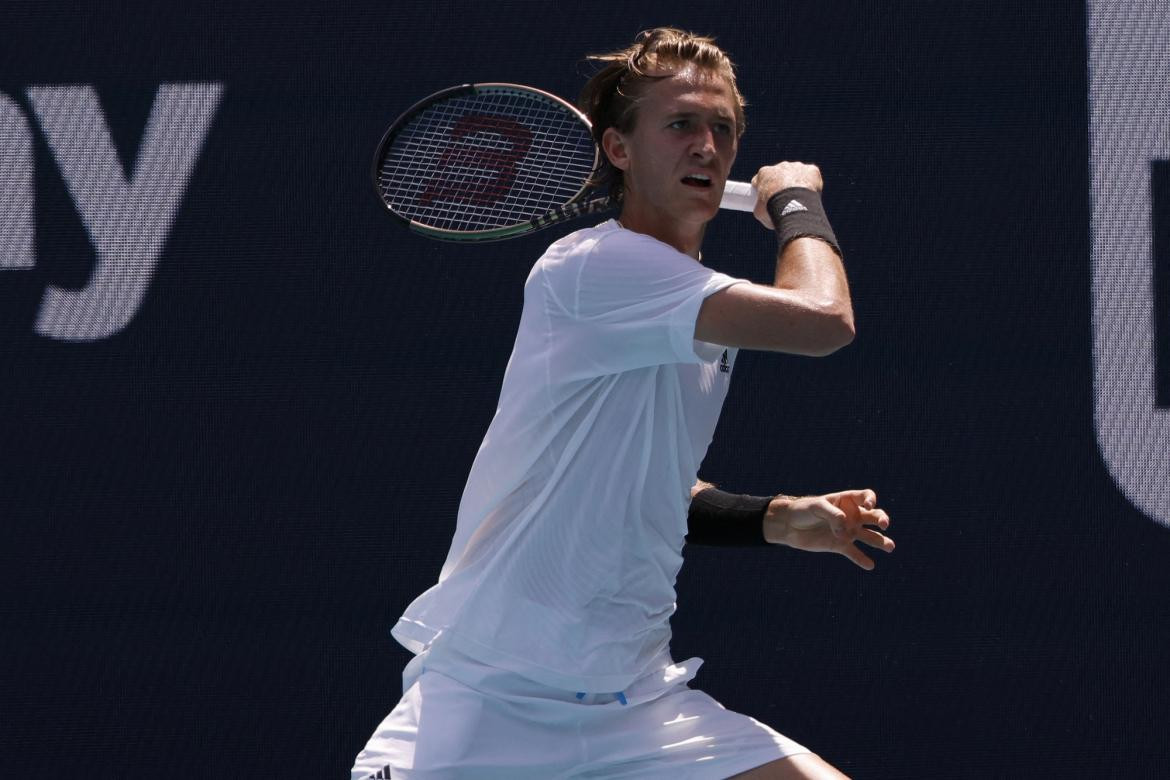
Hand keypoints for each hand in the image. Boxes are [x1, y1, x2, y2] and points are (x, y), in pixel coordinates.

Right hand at [751, 161, 822, 228]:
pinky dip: (811, 185)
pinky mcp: (812, 170)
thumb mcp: (759, 212)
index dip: (766, 190)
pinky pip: (812, 176)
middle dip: (783, 186)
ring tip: (800, 201)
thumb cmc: (773, 211)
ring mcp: (797, 166)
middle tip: (786, 202)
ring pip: (797, 174)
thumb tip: (766, 210)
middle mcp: (781, 166)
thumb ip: (761, 205)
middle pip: (781, 175)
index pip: (763, 179)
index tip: (769, 200)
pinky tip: (810, 196)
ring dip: (798, 185)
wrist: (794, 209)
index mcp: (764, 173)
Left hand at [763, 489, 893, 569]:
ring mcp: (847, 531)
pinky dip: (861, 559)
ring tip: (890, 547)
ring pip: (869, 536)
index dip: (871, 500)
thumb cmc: (803, 510)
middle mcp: (852, 516)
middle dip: (882, 519)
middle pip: (873, 516)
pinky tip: (870, 565)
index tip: (869, 506)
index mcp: (847, 501)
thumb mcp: (817, 507)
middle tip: (884, 525)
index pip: (866, 496)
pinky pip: (854, 553)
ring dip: (881, 541)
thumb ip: (833, 514)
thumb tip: (845, 528)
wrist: (790, 525)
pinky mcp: (840, 545)